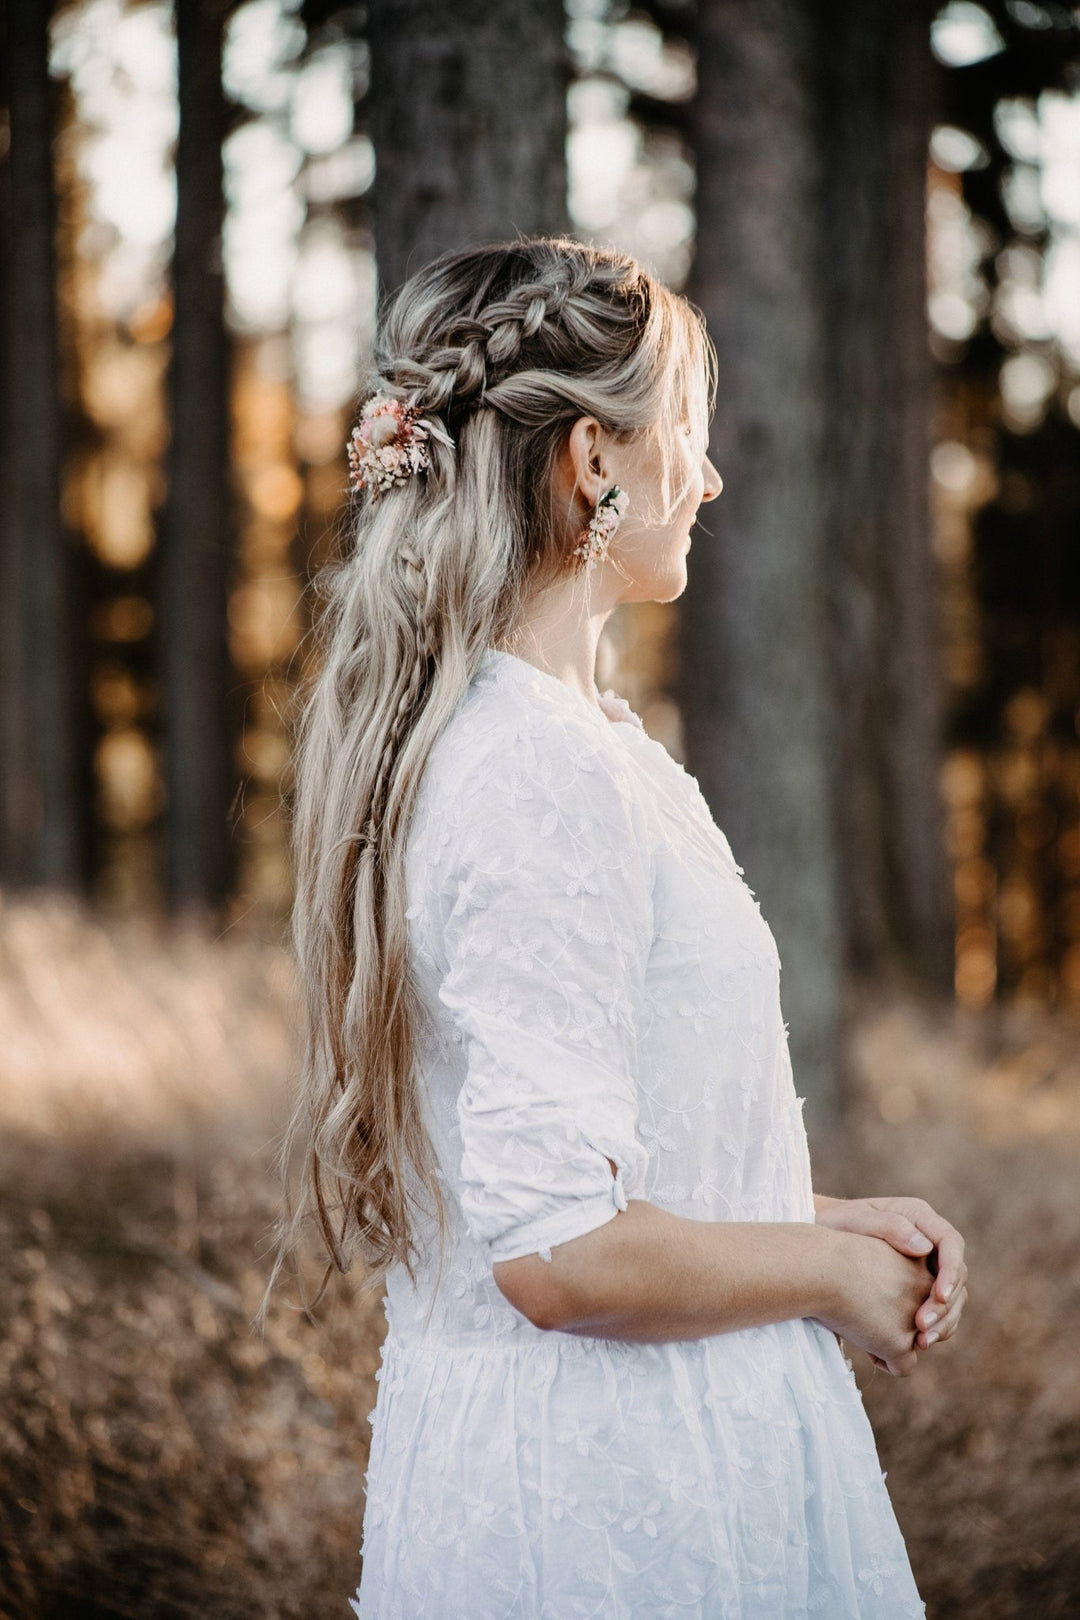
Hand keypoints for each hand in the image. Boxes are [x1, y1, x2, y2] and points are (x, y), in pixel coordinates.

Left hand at [814, 1193, 967, 1364]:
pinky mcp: (915, 1291)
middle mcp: (928, 1243)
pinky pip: (933, 1311)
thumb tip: (925, 1247)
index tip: (940, 1296)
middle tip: (924, 1329)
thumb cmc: (833, 1225)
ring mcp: (924, 1268)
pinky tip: (912, 1346)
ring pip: (950, 1300)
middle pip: (956, 1278)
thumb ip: (890, 1227)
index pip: (951, 1245)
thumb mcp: (856, 1219)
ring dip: (942, 1323)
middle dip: (946, 1307)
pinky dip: (929, 1330)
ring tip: (922, 1342)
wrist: (816, 1246)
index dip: (952, 1272)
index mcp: (920, 1219)